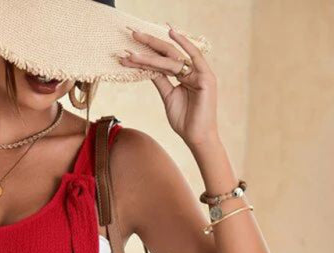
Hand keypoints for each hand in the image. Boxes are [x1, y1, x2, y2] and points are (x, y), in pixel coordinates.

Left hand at [118, 24, 218, 148]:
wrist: (197, 137)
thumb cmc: (185, 120)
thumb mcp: (168, 96)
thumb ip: (161, 80)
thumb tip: (147, 67)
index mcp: (185, 75)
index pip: (163, 61)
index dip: (146, 55)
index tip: (128, 51)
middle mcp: (193, 71)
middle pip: (168, 53)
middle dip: (149, 44)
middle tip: (132, 34)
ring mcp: (200, 73)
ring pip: (173, 58)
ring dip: (154, 50)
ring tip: (136, 45)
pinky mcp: (205, 77)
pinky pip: (193, 57)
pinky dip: (184, 44)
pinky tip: (171, 33)